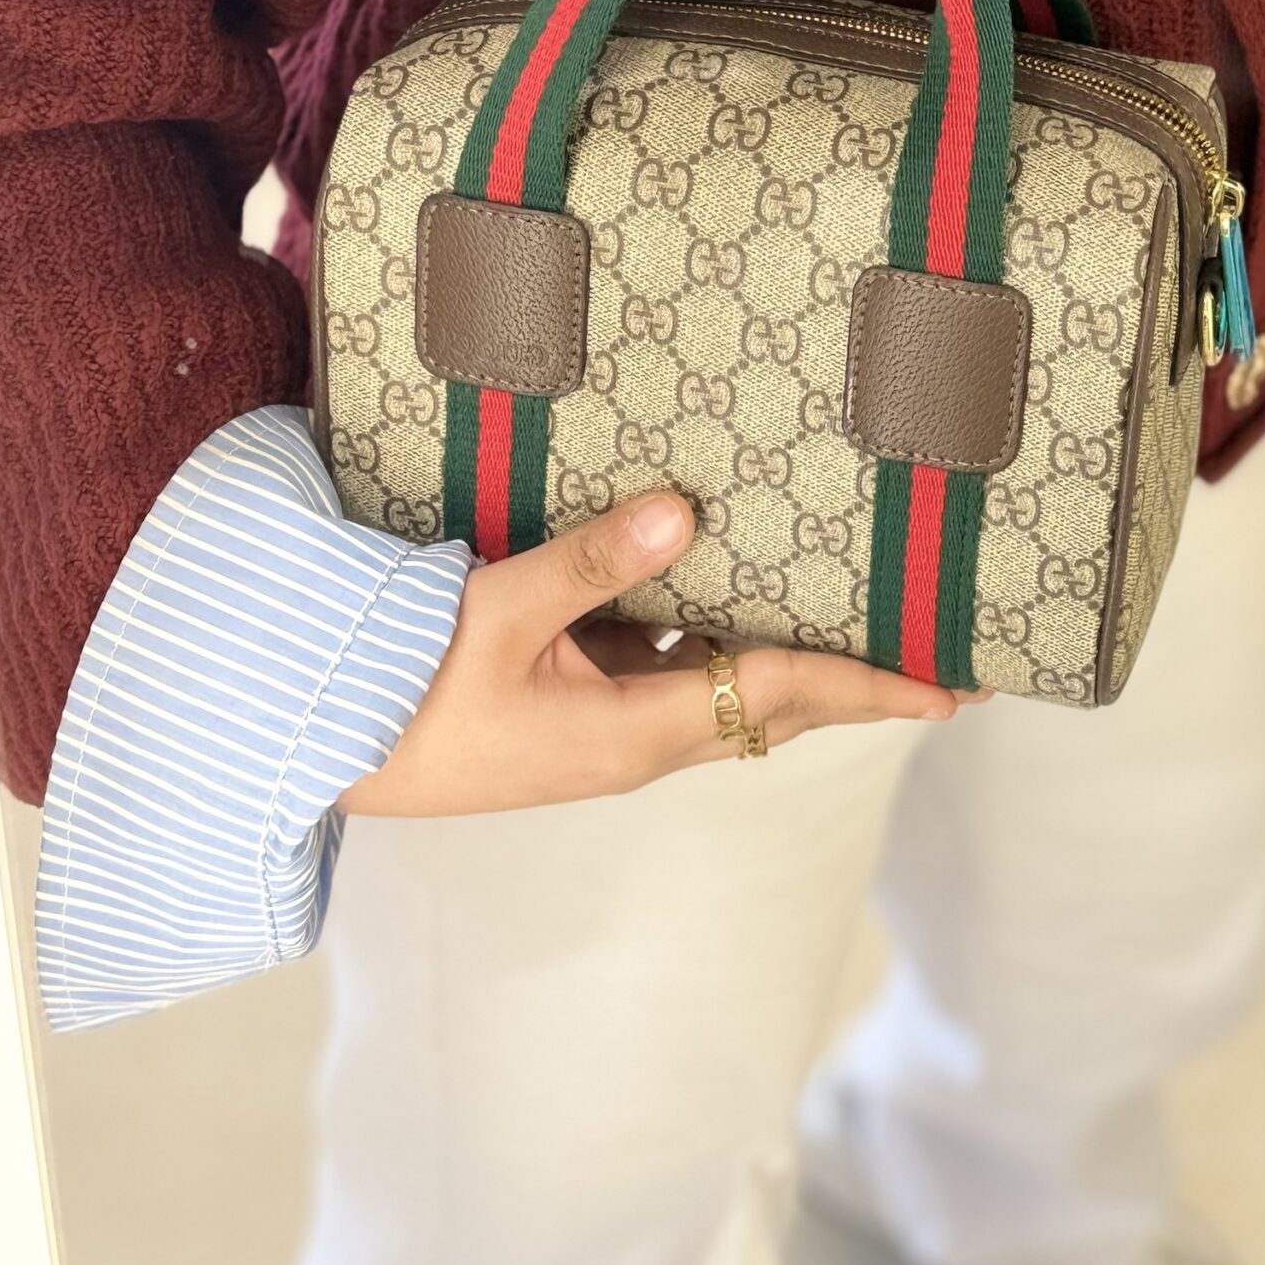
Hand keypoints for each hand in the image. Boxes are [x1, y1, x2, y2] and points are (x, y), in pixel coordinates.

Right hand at [336, 491, 970, 816]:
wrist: (316, 753)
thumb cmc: (399, 692)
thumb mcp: (494, 613)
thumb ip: (592, 561)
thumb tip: (688, 511)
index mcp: (633, 734)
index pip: (780, 697)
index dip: (868, 684)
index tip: (947, 688)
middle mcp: (635, 742)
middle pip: (772, 704)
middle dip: (854, 682)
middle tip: (936, 664)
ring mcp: (602, 731)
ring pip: (720, 686)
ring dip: (785, 658)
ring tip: (850, 611)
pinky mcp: (568, 713)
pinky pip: (662, 669)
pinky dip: (706, 634)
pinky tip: (713, 584)